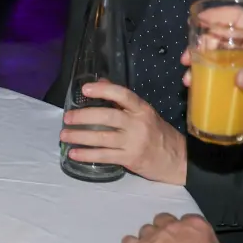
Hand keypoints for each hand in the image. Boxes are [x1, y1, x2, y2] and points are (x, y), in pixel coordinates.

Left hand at [60, 80, 187, 183]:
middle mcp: (138, 124)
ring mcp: (134, 142)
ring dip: (80, 136)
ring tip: (64, 135)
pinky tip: (73, 154)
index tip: (84, 89)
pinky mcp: (130, 159)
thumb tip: (100, 82)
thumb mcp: (143, 113)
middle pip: (108, 117)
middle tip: (67, 117)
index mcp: (142, 109)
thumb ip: (121, 100)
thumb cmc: (157, 133)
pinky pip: (104, 156)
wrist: (178, 159)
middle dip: (84, 116)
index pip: (123, 95)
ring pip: (102, 137)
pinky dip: (87, 155)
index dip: (103, 90)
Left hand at [121, 212, 238, 242]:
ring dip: (149, 240)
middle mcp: (172, 226)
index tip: (188, 242)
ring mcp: (152, 237)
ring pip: (146, 230)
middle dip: (165, 230)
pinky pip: (128, 242)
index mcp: (196, 226)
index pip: (189, 220)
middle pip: (163, 220)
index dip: (187, 231)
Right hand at [182, 29, 242, 147]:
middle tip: (188, 58)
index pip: (241, 19)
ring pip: (220, 58)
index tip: (198, 21)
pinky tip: (197, 87)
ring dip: (201, 64)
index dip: (218, 15)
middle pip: (223, 38)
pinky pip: (223, 77)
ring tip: (189, 76)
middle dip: (202, 44)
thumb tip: (239, 77)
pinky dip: (208, 80)